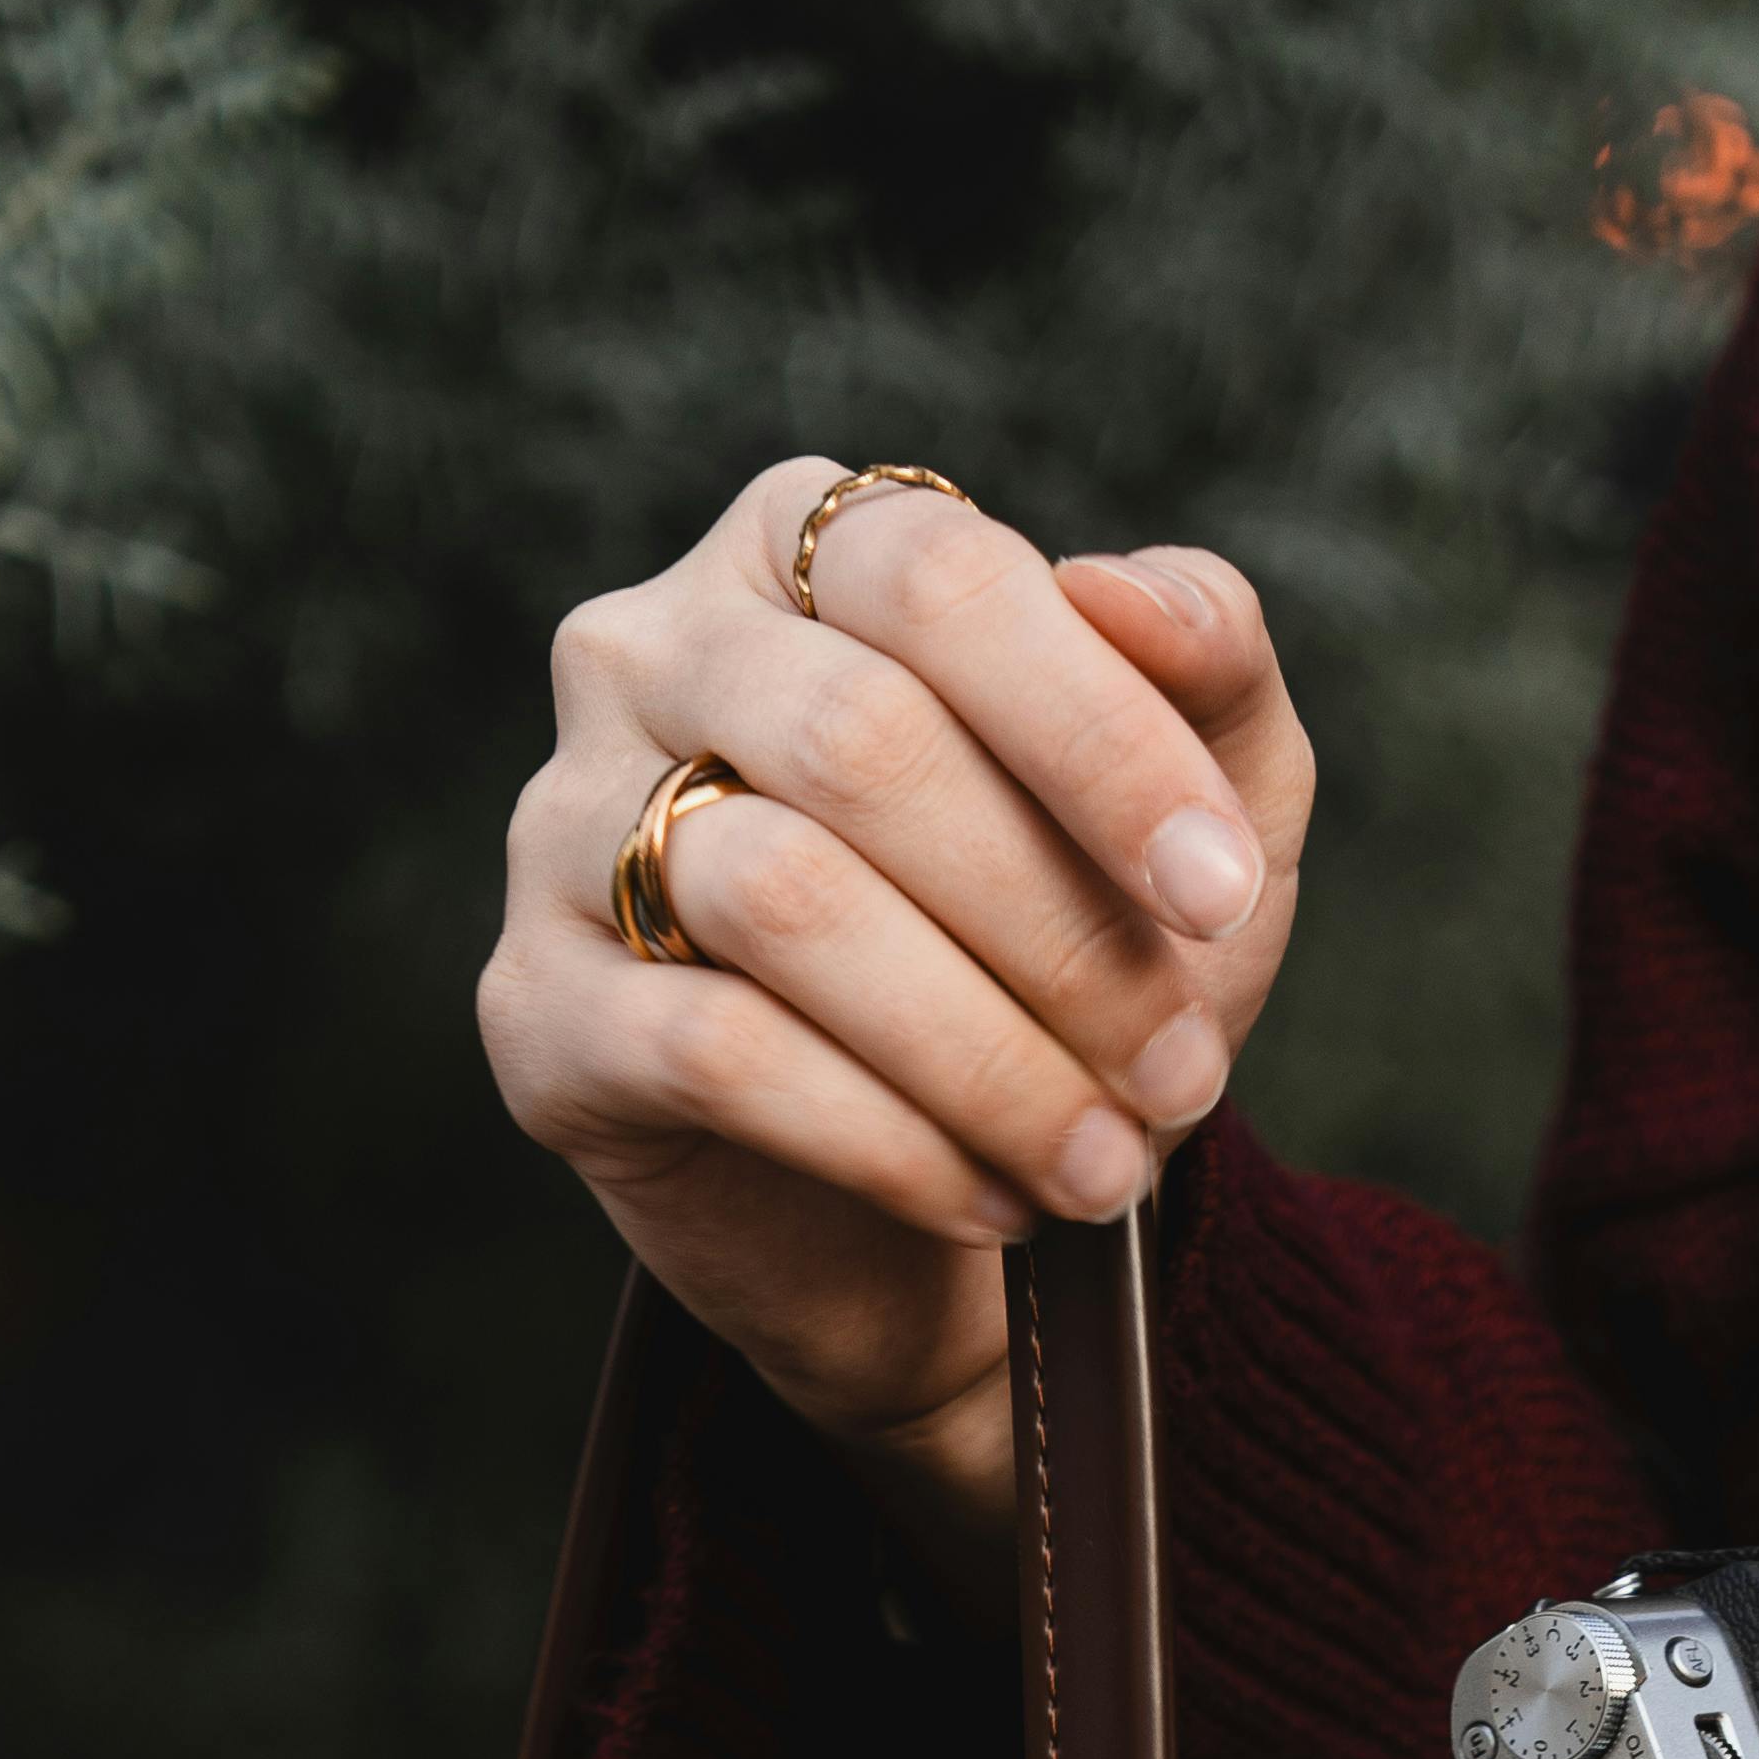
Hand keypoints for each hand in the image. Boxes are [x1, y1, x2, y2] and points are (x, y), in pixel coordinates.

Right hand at [477, 456, 1316, 1598]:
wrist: (936, 1208)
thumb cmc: (1062, 955)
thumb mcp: (1200, 801)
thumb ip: (1207, 655)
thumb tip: (1127, 587)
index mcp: (803, 550)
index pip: (940, 578)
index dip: (1099, 739)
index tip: (1218, 895)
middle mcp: (652, 649)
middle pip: (859, 741)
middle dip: (1055, 931)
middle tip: (1176, 1071)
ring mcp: (565, 824)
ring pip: (784, 899)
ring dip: (982, 1054)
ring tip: (1099, 1161)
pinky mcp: (540, 1010)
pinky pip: (714, 1052)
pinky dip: (886, 1140)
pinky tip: (988, 1199)